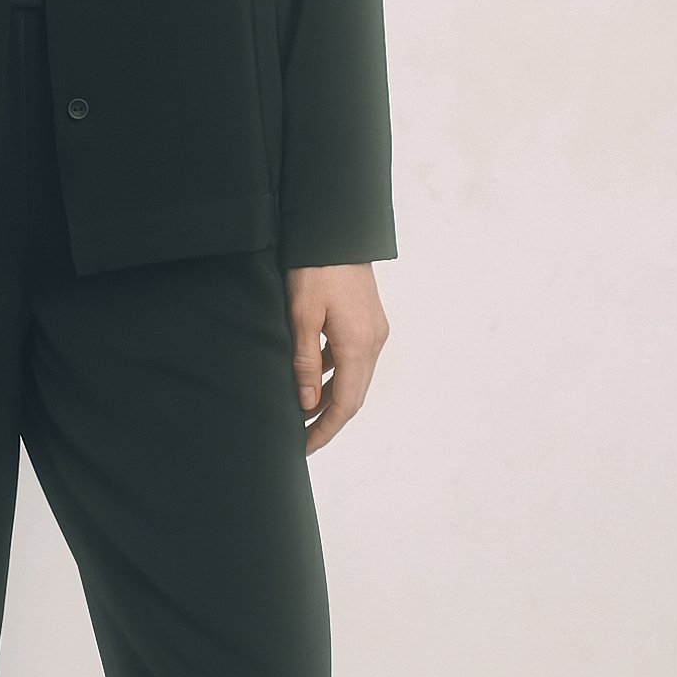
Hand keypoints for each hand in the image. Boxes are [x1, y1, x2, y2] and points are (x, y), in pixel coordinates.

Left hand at [286, 262, 389, 455]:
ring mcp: (374, 330)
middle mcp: (374, 342)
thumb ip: (305, 362)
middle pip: (353, 395)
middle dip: (328, 419)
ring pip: (354, 377)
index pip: (346, 404)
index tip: (305, 447)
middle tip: (301, 438)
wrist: (335, 230)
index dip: (325, 430)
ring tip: (302, 412)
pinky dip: (335, 373)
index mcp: (359, 345)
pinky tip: (313, 376)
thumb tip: (307, 404)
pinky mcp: (369, 320)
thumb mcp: (301, 316)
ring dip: (331, 397)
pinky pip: (353, 357)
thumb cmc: (315, 269)